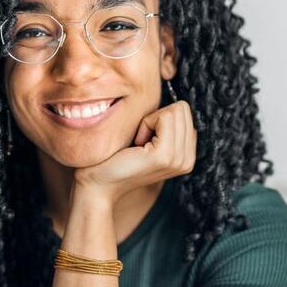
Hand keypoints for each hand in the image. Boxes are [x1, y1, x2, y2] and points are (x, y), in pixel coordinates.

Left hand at [73, 100, 196, 203]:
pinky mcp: (165, 155)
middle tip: (139, 142)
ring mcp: (179, 159)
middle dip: (156, 118)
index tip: (143, 140)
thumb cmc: (115, 159)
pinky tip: (136, 145)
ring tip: (138, 145)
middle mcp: (187, 160)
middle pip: (182, 109)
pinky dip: (146, 124)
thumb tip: (174, 102)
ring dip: (150, 121)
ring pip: (175, 111)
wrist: (98, 185)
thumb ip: (165, 126)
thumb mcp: (147, 140)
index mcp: (187, 156)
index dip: (159, 119)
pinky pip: (164, 116)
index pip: (185, 113)